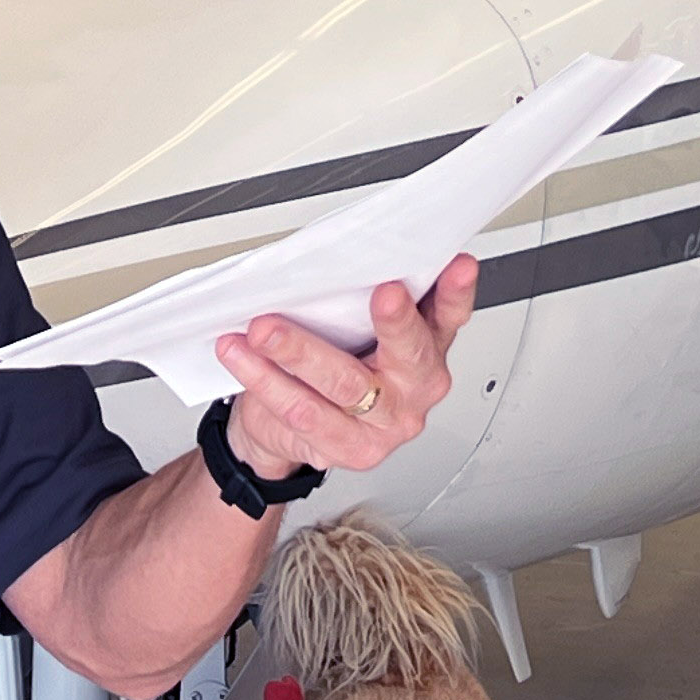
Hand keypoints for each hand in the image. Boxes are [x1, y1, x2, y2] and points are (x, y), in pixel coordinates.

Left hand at [215, 255, 474, 486]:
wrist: (286, 431)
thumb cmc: (333, 364)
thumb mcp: (358, 327)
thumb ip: (365, 297)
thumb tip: (355, 250)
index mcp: (428, 349)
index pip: (450, 316)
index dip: (456, 293)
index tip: (455, 265)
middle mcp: (414, 389)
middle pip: (409, 355)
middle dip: (396, 323)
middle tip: (383, 293)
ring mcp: (384, 424)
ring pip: (344, 385)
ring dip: (299, 352)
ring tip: (264, 329)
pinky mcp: (348, 449)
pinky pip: (302, 411)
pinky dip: (265, 380)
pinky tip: (242, 357)